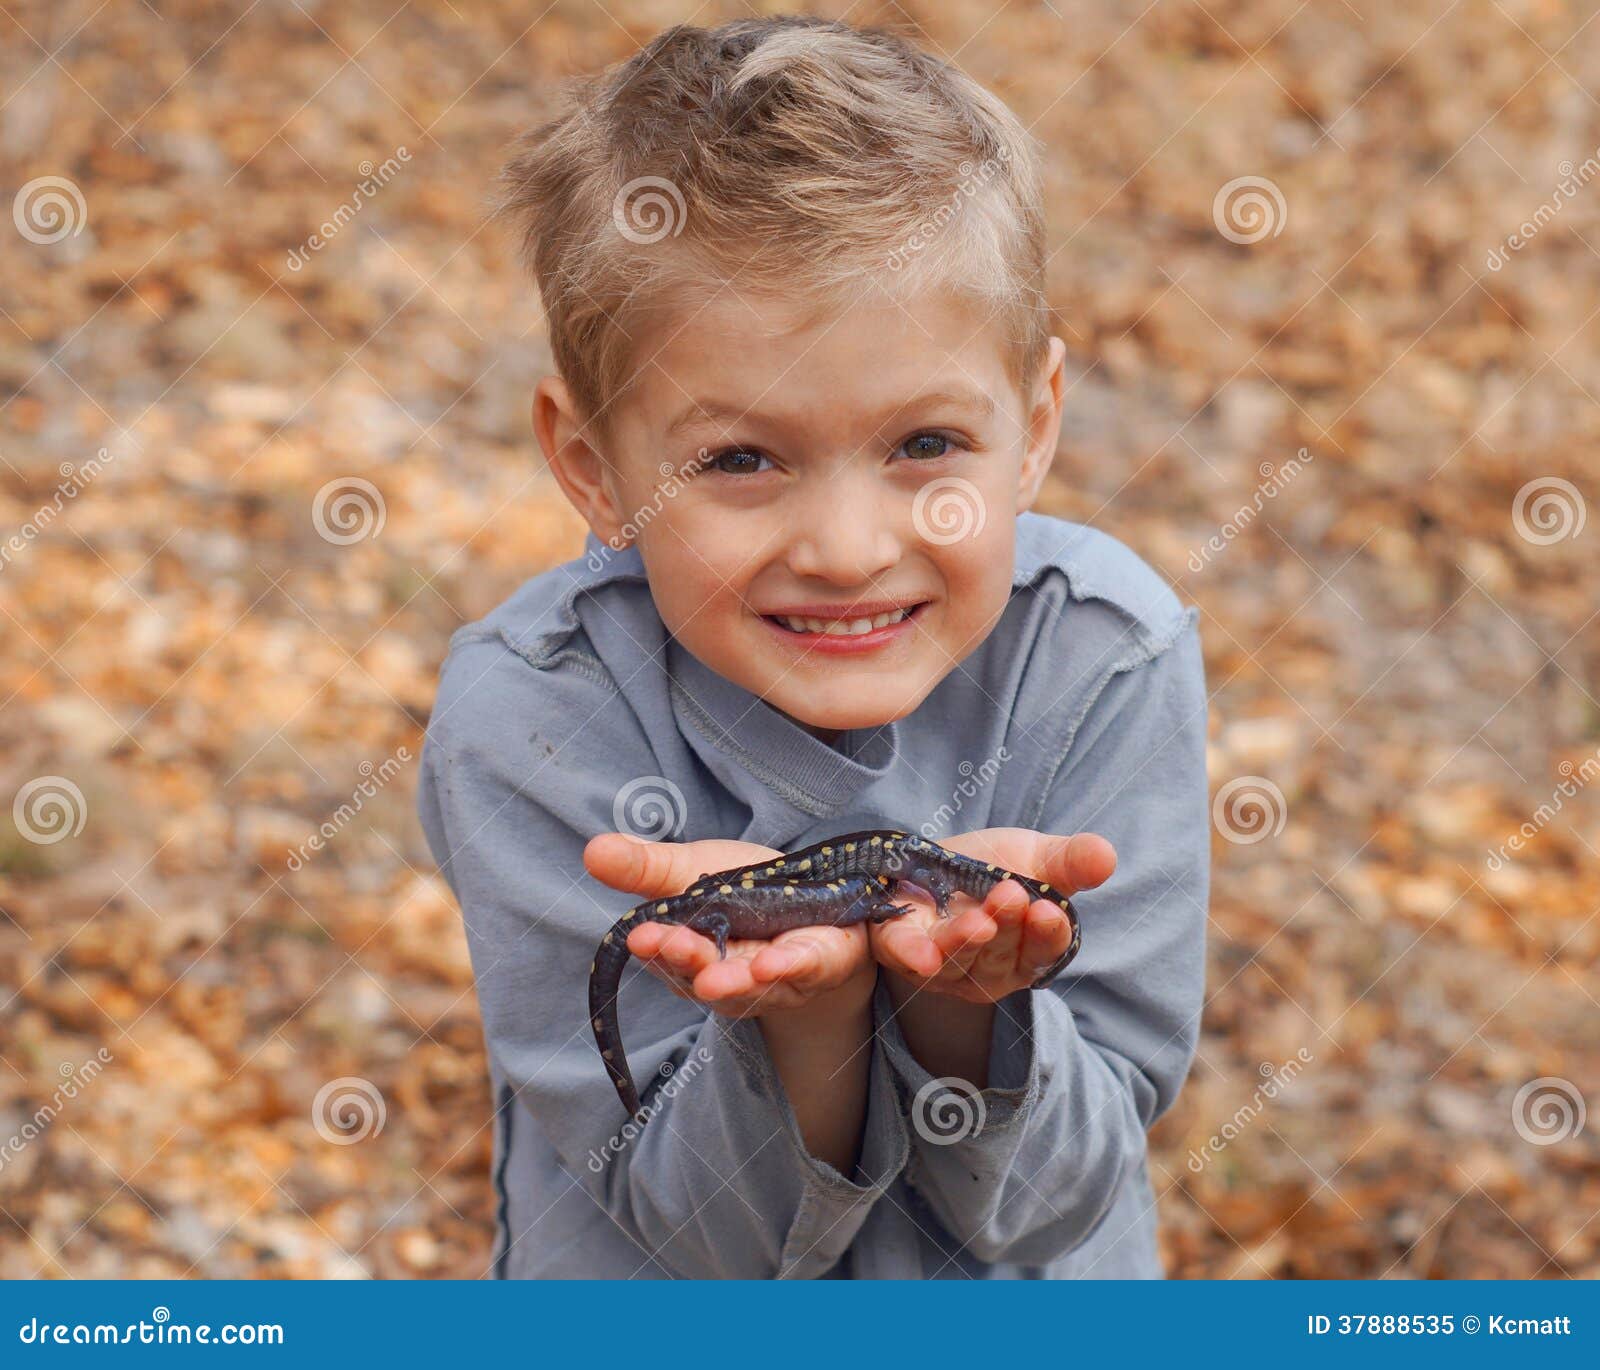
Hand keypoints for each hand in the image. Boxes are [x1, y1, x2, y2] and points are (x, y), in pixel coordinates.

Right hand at [583, 832, 877, 1018]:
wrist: (822, 893)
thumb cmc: (748, 888)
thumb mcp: (692, 868)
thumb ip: (645, 867)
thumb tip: (592, 851)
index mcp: (693, 955)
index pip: (668, 957)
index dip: (657, 948)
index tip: (642, 935)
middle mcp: (731, 976)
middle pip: (706, 977)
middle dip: (690, 964)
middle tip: (674, 946)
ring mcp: (778, 977)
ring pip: (754, 986)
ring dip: (737, 982)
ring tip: (717, 978)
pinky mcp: (823, 964)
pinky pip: (808, 971)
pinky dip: (792, 968)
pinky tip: (776, 962)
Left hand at [870, 828, 1115, 1003]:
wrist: (932, 858)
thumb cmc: (993, 867)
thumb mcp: (1035, 857)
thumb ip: (1070, 861)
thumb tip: (1106, 856)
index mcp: (1027, 951)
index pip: (1043, 950)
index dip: (1047, 934)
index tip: (1049, 910)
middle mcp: (988, 968)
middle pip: (1000, 953)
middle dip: (1006, 925)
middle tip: (1009, 893)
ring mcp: (944, 965)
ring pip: (957, 959)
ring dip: (966, 940)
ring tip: (978, 918)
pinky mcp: (900, 948)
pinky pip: (905, 956)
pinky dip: (913, 957)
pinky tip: (921, 956)